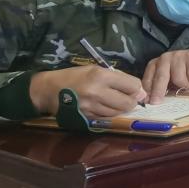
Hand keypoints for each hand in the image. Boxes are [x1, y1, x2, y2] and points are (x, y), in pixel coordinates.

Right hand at [30, 66, 147, 118]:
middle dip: (132, 101)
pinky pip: (107, 118)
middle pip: (128, 102)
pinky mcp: (86, 117)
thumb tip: (140, 91)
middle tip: (128, 97)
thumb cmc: (74, 76)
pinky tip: (105, 107)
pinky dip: (110, 114)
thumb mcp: (95, 69)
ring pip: (119, 113)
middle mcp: (97, 92)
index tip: (134, 88)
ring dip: (121, 108)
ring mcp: (91, 107)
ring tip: (115, 101)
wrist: (48, 90)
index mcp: (100, 76)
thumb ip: (118, 78)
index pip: (132, 86)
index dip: (137, 88)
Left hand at [142, 47, 188, 103]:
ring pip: (178, 78)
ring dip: (185, 86)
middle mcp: (166, 57)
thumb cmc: (187, 72)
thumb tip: (150, 100)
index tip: (148, 102)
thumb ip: (161, 87)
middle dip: (158, 91)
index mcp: (157, 63)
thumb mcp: (172, 79)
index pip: (149, 78)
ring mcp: (179, 55)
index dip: (148, 91)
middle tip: (156, 102)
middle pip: (161, 77)